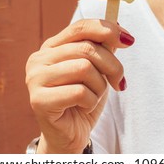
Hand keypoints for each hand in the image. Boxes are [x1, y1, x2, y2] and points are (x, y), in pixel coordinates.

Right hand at [25, 19, 134, 152]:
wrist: (69, 136)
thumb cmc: (82, 100)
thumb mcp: (96, 70)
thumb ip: (102, 48)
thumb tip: (118, 28)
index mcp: (51, 47)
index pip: (80, 27)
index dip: (106, 30)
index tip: (128, 40)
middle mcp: (39, 59)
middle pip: (86, 48)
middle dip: (112, 65)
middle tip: (120, 81)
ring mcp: (35, 79)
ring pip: (84, 68)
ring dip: (100, 86)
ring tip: (95, 96)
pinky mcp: (39, 100)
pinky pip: (79, 92)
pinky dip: (91, 101)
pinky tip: (84, 107)